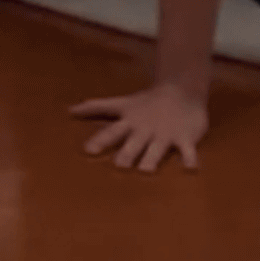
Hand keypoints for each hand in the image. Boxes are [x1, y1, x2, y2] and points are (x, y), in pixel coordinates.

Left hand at [70, 84, 208, 172]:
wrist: (181, 90)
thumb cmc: (147, 102)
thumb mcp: (121, 104)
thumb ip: (96, 108)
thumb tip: (69, 110)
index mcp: (130, 122)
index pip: (112, 131)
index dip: (100, 140)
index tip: (87, 150)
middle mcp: (145, 129)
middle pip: (134, 143)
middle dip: (126, 153)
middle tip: (119, 165)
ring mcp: (165, 133)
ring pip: (157, 148)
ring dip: (151, 158)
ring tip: (146, 170)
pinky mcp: (185, 137)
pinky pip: (187, 150)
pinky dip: (189, 158)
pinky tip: (190, 168)